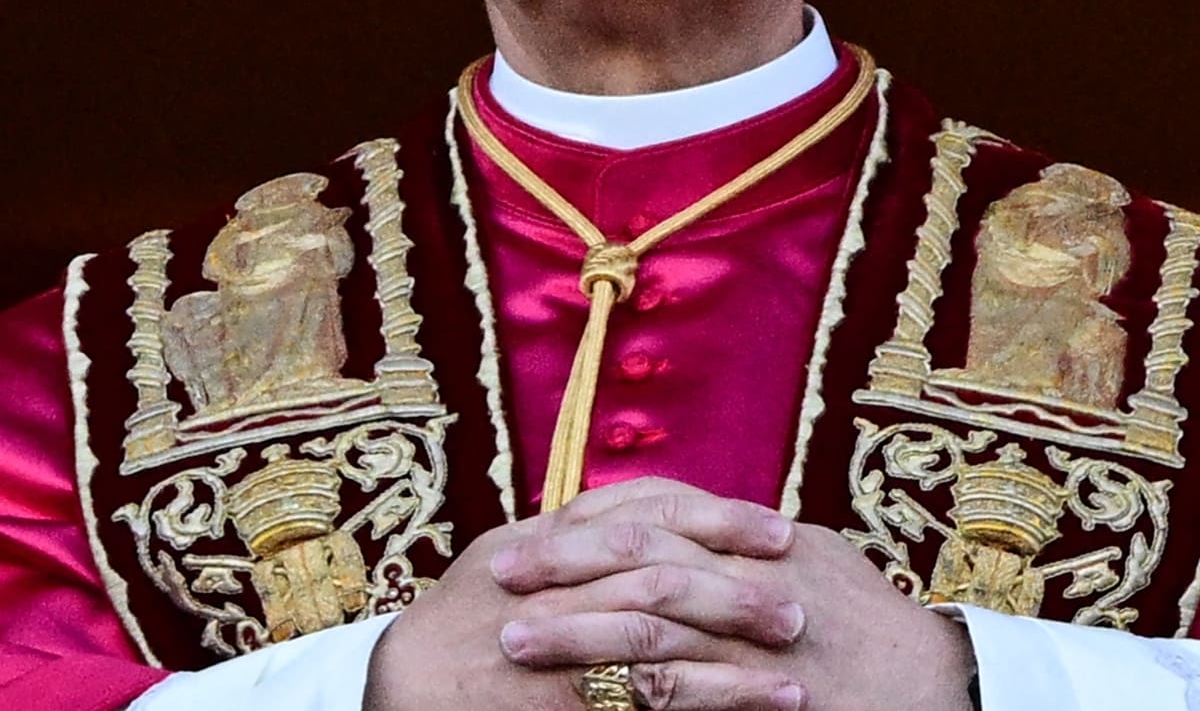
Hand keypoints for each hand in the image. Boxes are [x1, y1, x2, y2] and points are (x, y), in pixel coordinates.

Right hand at [364, 478, 799, 709]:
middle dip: (734, 578)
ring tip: (796, 668)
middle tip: (801, 595)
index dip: (714, 515)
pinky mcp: (552, 694)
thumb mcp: (505, 564)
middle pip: (656, 560)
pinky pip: (641, 692)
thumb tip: (648, 519)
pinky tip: (755, 708)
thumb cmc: (453, 632)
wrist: (397, 689)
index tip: (776, 528)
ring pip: (654, 628)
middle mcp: (541, 576)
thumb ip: (572, 543)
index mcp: (536, 535)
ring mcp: (543, 635)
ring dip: (732, 648)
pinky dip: (707, 697)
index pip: (640, 509)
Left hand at [495, 492, 974, 710]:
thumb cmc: (871, 623)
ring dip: (578, 630)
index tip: (531, 534)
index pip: (658, 512)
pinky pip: (691, 690)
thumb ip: (741, 542)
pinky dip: (634, 692)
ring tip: (516, 641)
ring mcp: (760, 636)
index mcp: (758, 536)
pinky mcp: (766, 694)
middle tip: (500, 577)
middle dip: (565, 566)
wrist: (937, 685)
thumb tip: (680, 522)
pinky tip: (585, 700)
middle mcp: (755, 573)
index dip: (589, 522)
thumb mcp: (811, 560)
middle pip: (643, 556)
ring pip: (654, 622)